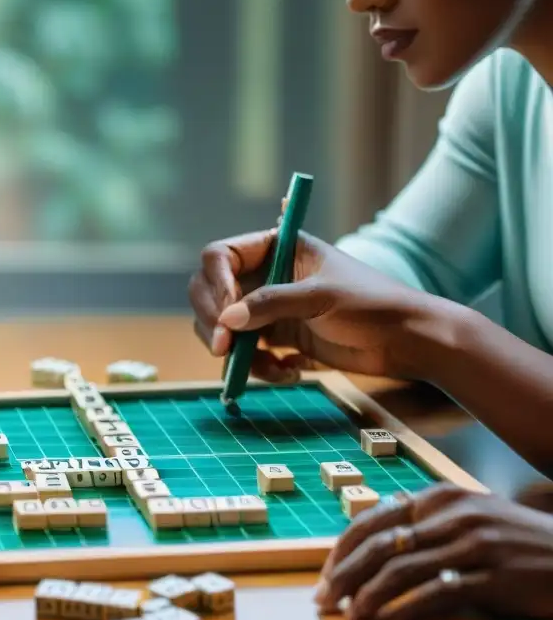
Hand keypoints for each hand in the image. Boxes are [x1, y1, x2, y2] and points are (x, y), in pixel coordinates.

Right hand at [188, 228, 445, 380]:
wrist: (407, 342)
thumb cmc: (372, 305)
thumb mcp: (321, 297)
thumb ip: (271, 304)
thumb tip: (226, 320)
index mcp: (276, 247)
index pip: (221, 256)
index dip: (216, 284)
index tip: (225, 316)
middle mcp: (267, 274)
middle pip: (212, 293)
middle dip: (215, 323)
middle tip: (224, 350)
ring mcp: (269, 307)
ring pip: (224, 327)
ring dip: (236, 352)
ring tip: (268, 368)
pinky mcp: (278, 337)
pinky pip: (246, 352)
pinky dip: (257, 366)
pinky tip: (288, 372)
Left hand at [314, 483, 552, 619]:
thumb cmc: (515, 540)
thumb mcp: (468, 517)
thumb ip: (423, 524)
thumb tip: (369, 549)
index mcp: (440, 497)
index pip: (373, 520)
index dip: (342, 551)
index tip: (325, 576)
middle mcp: (453, 515)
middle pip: (380, 546)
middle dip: (344, 575)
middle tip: (323, 600)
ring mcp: (474, 544)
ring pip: (402, 570)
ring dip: (367, 595)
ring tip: (349, 614)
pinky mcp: (493, 576)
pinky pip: (437, 593)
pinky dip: (405, 609)